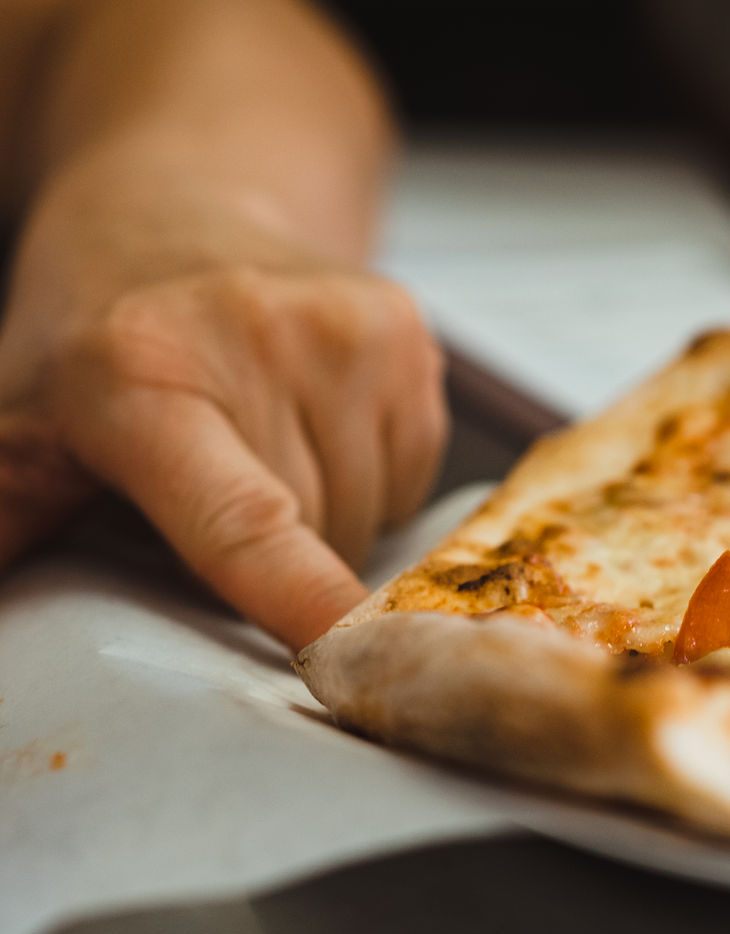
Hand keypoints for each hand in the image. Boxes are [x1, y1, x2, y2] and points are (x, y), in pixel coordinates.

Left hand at [0, 185, 446, 650]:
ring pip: (370, 522)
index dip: (298, 600)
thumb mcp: (23, 418)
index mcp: (143, 371)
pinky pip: (412, 482)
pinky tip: (319, 431)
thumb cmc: (103, 330)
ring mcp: (348, 332)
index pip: (238, 520)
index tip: (344, 660)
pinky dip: (372, 484)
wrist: (180, 201)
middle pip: (311, 542)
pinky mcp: (409, 337)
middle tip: (213, 494)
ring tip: (268, 455)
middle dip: (274, 560)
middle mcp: (259, 334)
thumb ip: (8, 511)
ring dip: (329, 525)